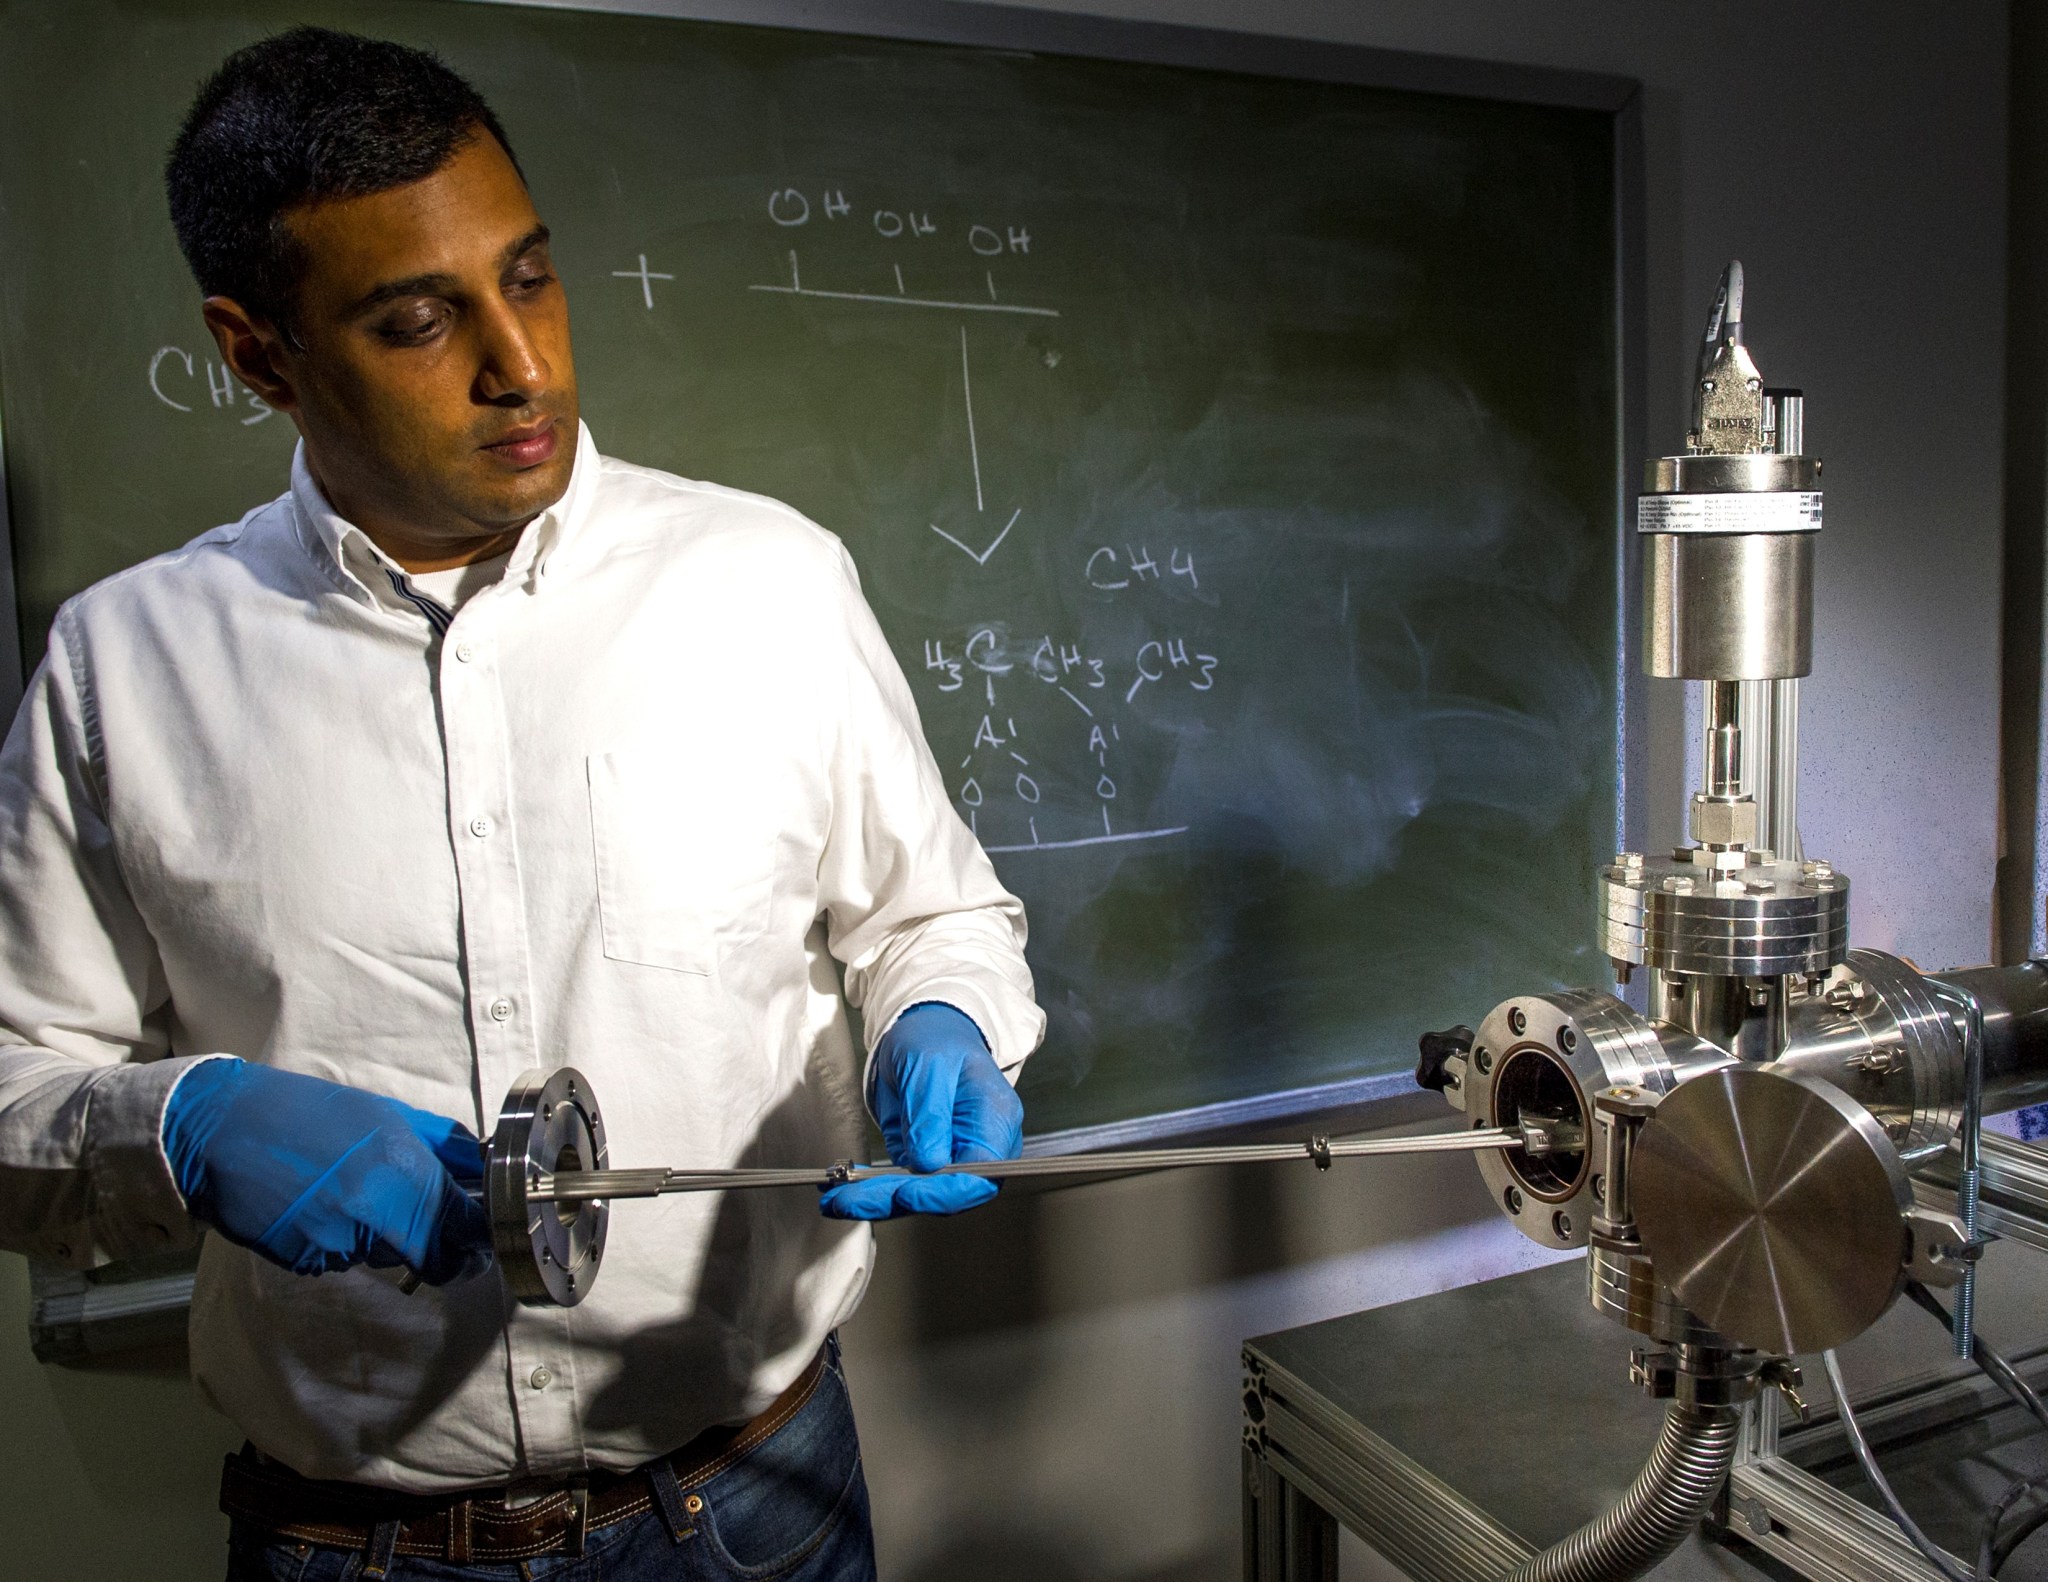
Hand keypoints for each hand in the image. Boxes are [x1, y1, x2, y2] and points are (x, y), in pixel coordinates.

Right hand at [162, 1058, 492, 1283]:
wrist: (221, 1129)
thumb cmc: (308, 1112)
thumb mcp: (388, 1114)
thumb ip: (443, 1146)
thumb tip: (482, 1168)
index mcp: (400, 1168)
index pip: (459, 1231)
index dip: (474, 1244)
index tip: (478, 1244)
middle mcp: (372, 1210)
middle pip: (428, 1255)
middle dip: (435, 1247)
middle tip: (428, 1227)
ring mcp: (335, 1240)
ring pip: (384, 1256)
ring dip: (381, 1236)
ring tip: (349, 1194)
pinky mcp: (305, 1261)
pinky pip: (342, 1261)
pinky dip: (341, 1242)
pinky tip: (319, 1207)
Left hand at [819, 1002, 1021, 1219]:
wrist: (924, 1033)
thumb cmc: (937, 1040)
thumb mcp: (930, 1064)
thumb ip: (930, 1113)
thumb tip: (929, 1164)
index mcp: (995, 1122)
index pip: (979, 1175)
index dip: (944, 1191)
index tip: (905, 1192)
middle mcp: (978, 1149)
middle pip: (948, 1193)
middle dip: (898, 1199)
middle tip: (853, 1196)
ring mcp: (951, 1159)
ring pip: (920, 1196)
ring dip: (876, 1201)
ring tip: (837, 1198)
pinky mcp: (924, 1163)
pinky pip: (900, 1186)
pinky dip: (870, 1191)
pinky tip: (842, 1191)